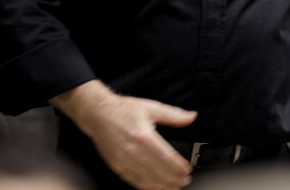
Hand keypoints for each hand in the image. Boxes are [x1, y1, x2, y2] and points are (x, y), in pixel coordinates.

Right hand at [53, 81, 196, 189]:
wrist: (98, 114)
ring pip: (146, 179)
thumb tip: (191, 117)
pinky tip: (155, 188)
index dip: (178, 166)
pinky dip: (146, 186)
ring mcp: (123, 160)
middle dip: (173, 178)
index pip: (166, 156)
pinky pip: (133, 180)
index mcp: (144, 135)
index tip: (187, 169)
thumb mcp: (151, 107)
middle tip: (185, 180)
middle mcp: (133, 150)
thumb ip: (173, 114)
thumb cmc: (123, 110)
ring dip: (162, 186)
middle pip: (158, 170)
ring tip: (174, 186)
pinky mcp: (116, 165)